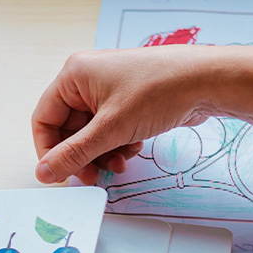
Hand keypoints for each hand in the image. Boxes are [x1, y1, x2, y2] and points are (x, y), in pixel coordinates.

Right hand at [32, 46, 219, 184]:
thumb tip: (45, 172)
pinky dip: (117, 145)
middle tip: (93, 176)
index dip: (49, 150)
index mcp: (74, 75)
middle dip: (82, 155)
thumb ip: (74, 154)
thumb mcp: (111, 128)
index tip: (60, 174)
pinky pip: (110, 131)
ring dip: (102, 154)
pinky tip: (134, 148)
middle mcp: (87, 80)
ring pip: (90, 134)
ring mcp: (108, 90)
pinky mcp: (127, 102)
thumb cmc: (160, 89)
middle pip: (68, 130)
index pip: (44, 119)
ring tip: (120, 162)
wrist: (208, 81)